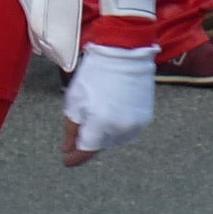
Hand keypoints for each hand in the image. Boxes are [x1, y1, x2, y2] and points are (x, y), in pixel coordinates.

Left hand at [60, 42, 155, 163]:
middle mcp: (120, 128)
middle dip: (89, 140)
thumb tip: (67, 149)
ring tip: (98, 113)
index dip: (75, 158)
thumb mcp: (75, 99)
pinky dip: (117, 126)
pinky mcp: (145, 118)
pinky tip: (111, 110)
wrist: (125, 53)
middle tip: (81, 127)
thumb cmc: (96, 72)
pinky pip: (127, 130)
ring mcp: (135, 124)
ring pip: (114, 140)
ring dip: (104, 134)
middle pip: (100, 145)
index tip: (67, 160)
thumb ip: (71, 128)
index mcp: (100, 123)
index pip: (86, 151)